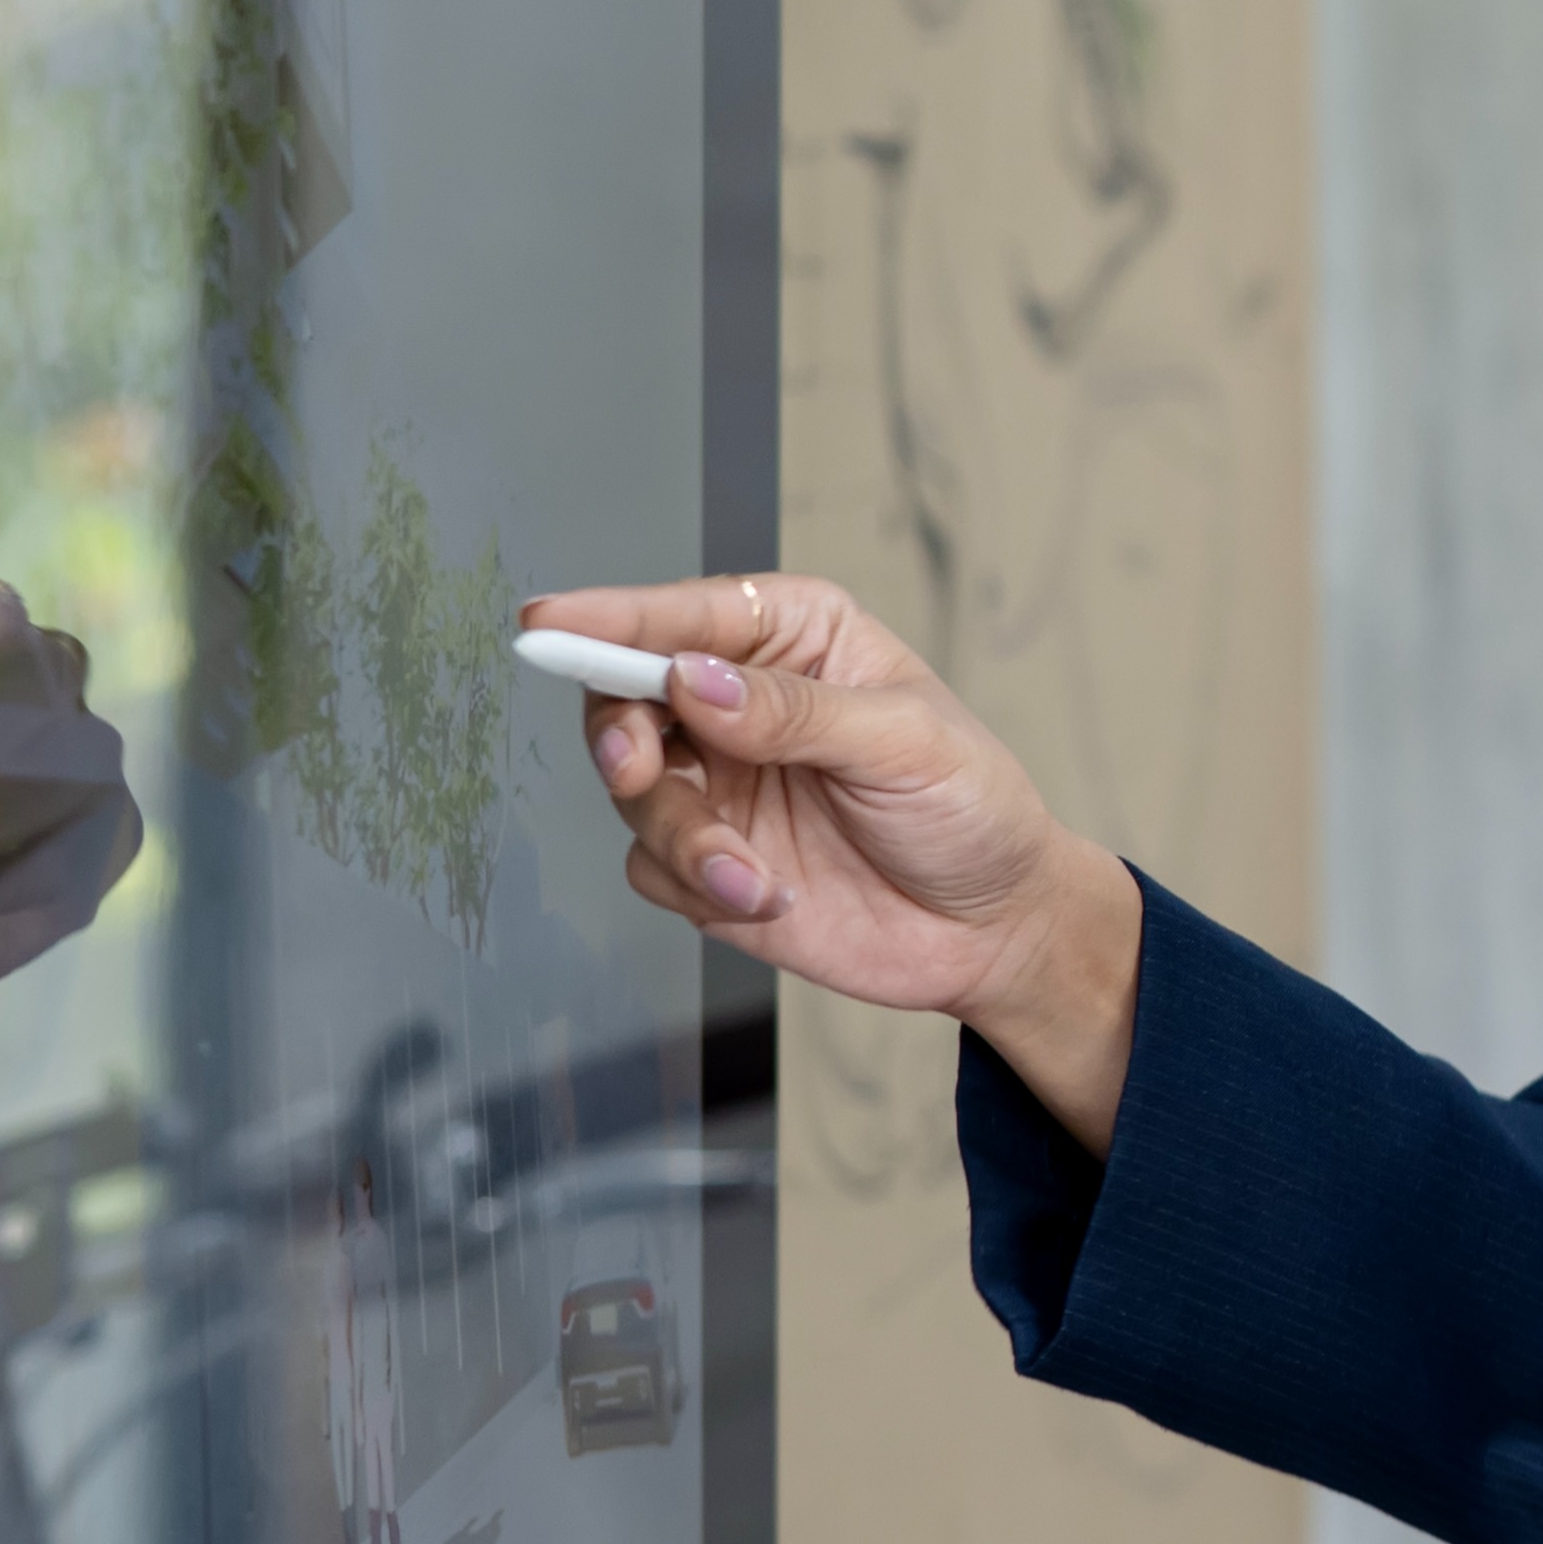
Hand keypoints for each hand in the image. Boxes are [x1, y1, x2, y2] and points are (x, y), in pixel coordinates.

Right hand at [526, 572, 1147, 1138]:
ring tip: (749, 874)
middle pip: (625, 694)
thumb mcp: (905, 743)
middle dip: (620, 734)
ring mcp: (718, 783)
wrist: (993, 929)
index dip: (609, 618)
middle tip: (640, 770)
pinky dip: (697, 886)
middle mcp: (740, 703)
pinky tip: (770, 899)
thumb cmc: (971, 809)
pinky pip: (652, 866)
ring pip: (630, 790)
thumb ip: (794, 712)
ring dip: (681, 835)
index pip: (684, 614)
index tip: (549, 625)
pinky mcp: (709, 860)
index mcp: (795, 639)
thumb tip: (692, 680)